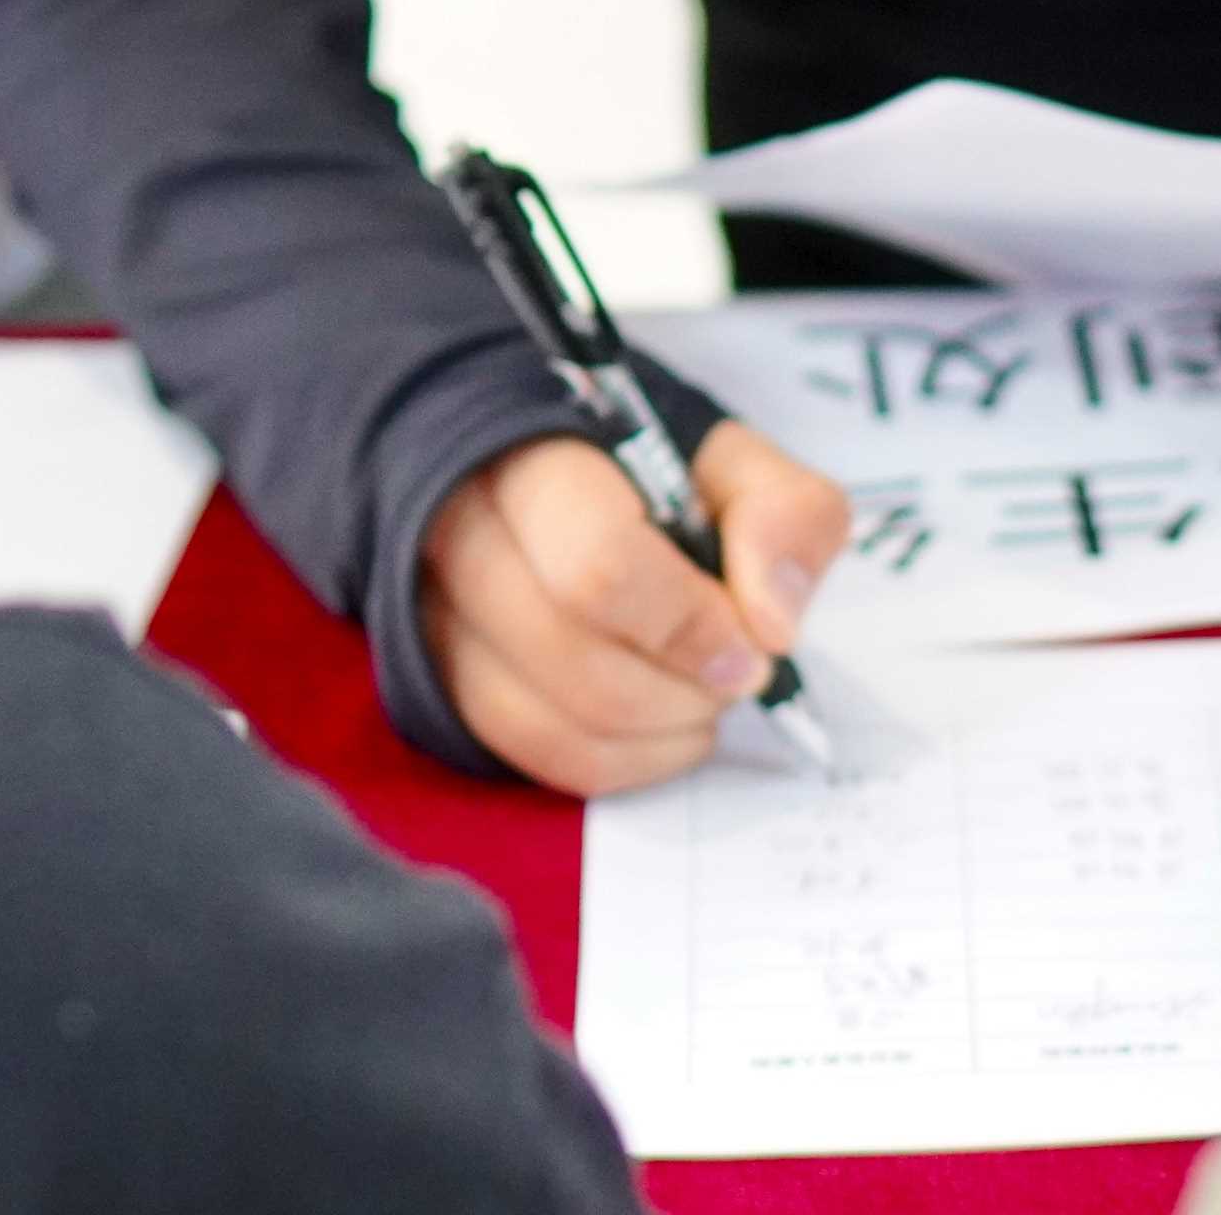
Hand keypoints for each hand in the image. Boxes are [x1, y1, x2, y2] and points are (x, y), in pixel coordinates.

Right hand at [421, 423, 851, 796]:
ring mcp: (436, 611)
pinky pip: (527, 753)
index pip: (597, 564)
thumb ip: (784, 514)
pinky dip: (617, 762)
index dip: (687, 626)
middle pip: (564, 652)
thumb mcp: (740, 465)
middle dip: (679, 688)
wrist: (577, 484)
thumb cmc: (658, 478)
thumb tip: (771, 624)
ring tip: (703, 701)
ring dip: (652, 732)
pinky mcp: (446, 678)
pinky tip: (663, 731)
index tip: (751, 647)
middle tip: (736, 675)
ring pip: (537, 717)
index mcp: (536, 457)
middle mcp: (458, 531)